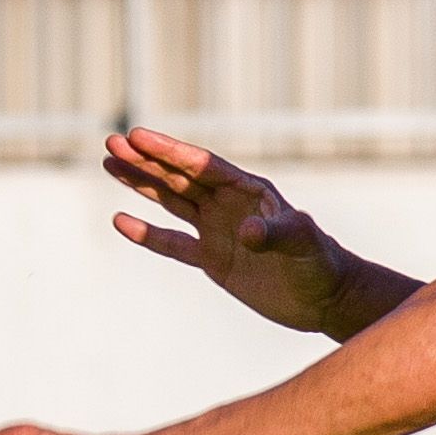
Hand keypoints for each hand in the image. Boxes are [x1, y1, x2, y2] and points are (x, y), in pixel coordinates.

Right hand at [102, 128, 351, 335]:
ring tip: (110, 163)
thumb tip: (245, 232)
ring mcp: (217, 231)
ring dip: (141, 184)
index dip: (169, 151)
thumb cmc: (320, 262)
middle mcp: (228, 205)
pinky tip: (122, 222)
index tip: (138, 137)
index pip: (201, 165)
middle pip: (178, 177)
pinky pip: (173, 244)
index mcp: (248, 190)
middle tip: (111, 142)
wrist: (324, 298)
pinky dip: (148, 234)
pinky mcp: (212, 261)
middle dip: (145, 161)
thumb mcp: (302, 242)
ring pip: (171, 201)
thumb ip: (275, 232)